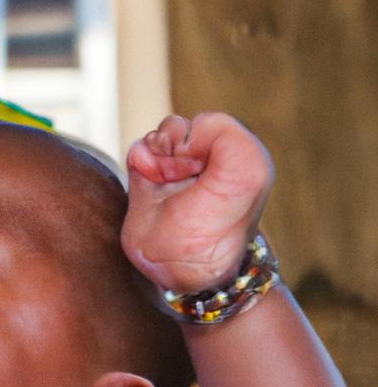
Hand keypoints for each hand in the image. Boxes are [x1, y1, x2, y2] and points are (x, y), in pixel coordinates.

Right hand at [122, 112, 273, 293]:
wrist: (184, 262)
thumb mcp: (247, 166)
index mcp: (231, 158)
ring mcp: (172, 172)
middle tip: (186, 176)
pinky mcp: (145, 183)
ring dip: (160, 152)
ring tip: (166, 179)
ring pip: (159, 135)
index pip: (208, 123)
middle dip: (179, 146)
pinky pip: (139, 149)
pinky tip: (149, 176)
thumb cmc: (221, 220)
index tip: (205, 167)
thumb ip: (222, 130)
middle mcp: (201, 163)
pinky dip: (141, 156)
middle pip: (181, 126)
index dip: (203, 138)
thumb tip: (177, 140)